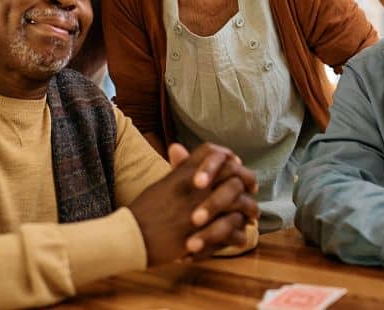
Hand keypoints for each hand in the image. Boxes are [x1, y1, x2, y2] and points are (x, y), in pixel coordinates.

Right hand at [129, 143, 257, 265]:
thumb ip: (178, 168)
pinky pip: (233, 232)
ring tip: (251, 217)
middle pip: (235, 176)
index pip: (216, 154)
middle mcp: (195, 188)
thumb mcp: (161, 182)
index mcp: (185, 173)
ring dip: (249, 210)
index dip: (230, 159)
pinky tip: (241, 236)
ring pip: (240, 204)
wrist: (130, 236)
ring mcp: (200, 210)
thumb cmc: (144, 210)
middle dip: (248, 183)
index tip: (236, 167)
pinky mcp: (202, 234)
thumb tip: (179, 147)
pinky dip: (240, 234)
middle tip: (252, 191)